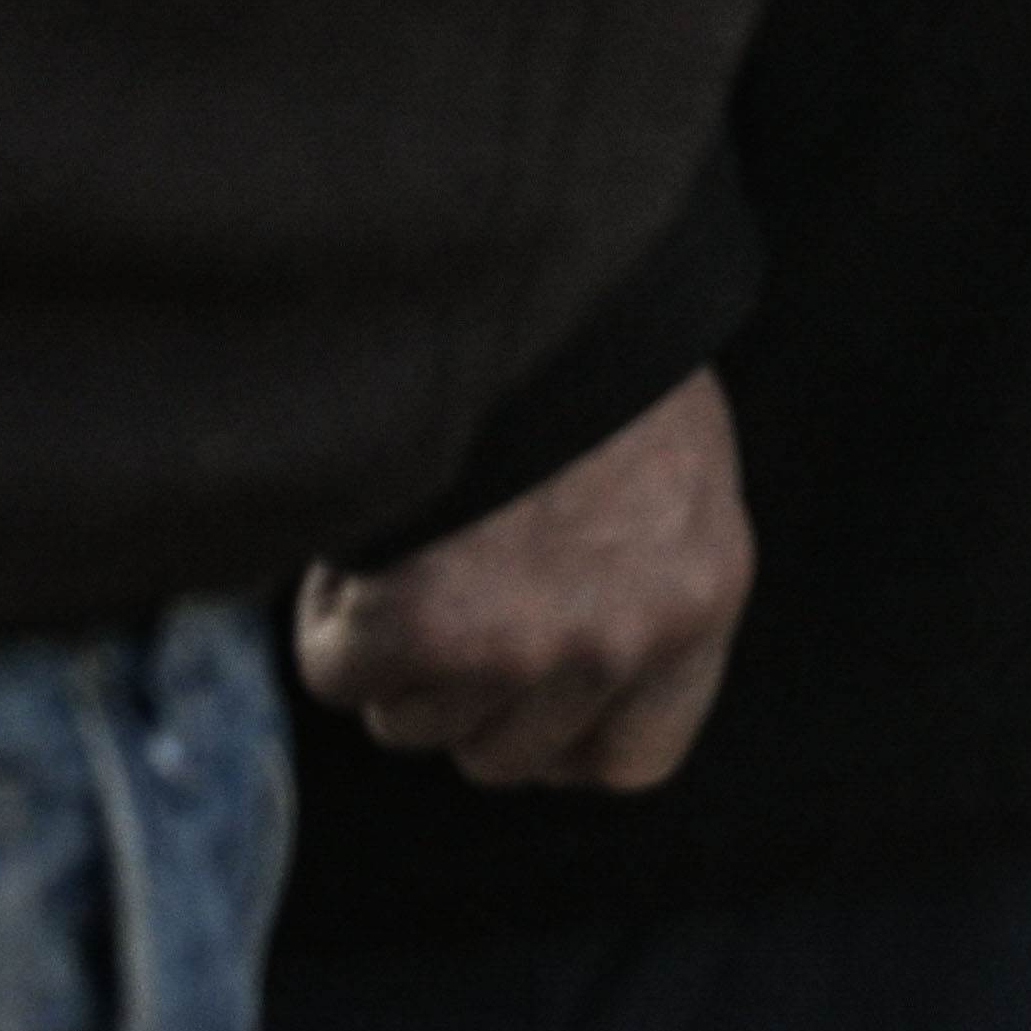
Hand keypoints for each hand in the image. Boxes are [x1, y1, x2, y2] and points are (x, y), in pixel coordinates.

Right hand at [297, 369, 751, 793]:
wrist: (525, 270)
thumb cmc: (590, 354)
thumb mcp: (663, 473)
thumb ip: (631, 579)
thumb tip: (558, 666)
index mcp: (700, 598)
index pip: (631, 760)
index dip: (558, 737)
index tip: (517, 689)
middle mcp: (622, 640)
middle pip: (503, 756)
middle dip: (460, 692)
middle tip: (446, 590)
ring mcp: (524, 645)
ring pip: (414, 723)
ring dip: (392, 651)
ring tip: (414, 541)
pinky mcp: (423, 628)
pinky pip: (341, 674)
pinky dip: (330, 614)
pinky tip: (365, 535)